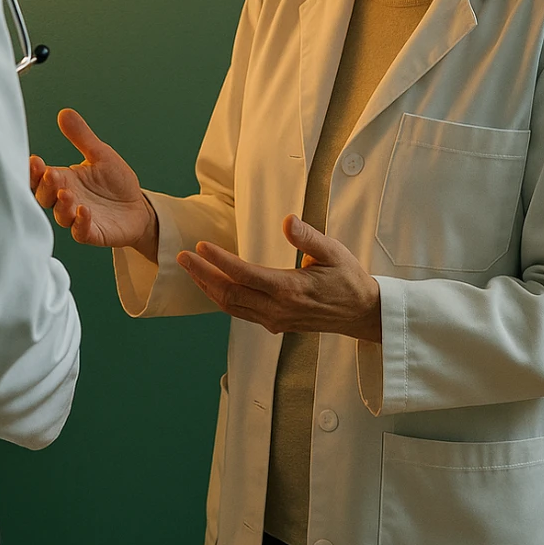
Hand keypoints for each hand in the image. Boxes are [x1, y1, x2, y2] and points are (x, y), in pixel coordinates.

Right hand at [30, 109, 157, 257]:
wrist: (138, 208)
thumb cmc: (116, 182)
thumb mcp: (100, 154)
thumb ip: (81, 137)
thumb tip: (64, 113)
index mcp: (65, 179)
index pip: (41, 176)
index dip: (34, 171)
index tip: (34, 161)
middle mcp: (68, 199)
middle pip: (45, 196)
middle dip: (44, 186)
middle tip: (49, 175)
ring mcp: (78, 217)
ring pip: (60, 215)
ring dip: (61, 205)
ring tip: (67, 194)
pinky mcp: (93, 233)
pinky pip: (81, 232)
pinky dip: (80, 224)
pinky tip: (83, 211)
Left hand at [176, 214, 381, 342]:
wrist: (362, 313)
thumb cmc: (348, 279)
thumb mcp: (333, 252)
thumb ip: (308, 236)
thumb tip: (287, 220)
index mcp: (289, 289)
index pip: (244, 274)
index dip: (219, 260)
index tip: (200, 246)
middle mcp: (277, 309)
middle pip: (229, 294)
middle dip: (201, 275)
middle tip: (181, 257)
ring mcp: (275, 320)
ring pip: (231, 307)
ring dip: (207, 288)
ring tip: (190, 269)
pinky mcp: (275, 324)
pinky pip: (240, 312)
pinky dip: (221, 299)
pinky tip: (212, 286)